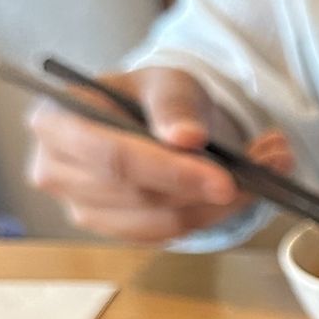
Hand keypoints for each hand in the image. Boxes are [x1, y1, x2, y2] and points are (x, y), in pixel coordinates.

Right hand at [27, 66, 293, 242]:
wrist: (149, 121)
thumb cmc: (148, 98)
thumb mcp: (166, 82)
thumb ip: (174, 104)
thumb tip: (187, 137)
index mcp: (57, 121)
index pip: (113, 157)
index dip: (170, 172)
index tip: (224, 180)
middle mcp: (57, 170)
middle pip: (138, 196)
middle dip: (203, 191)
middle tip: (259, 175)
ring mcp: (82, 207)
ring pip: (160, 223)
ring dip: (217, 207)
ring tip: (261, 174)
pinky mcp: (114, 231)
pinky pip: (168, 235)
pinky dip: (209, 217)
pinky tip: (239, 194)